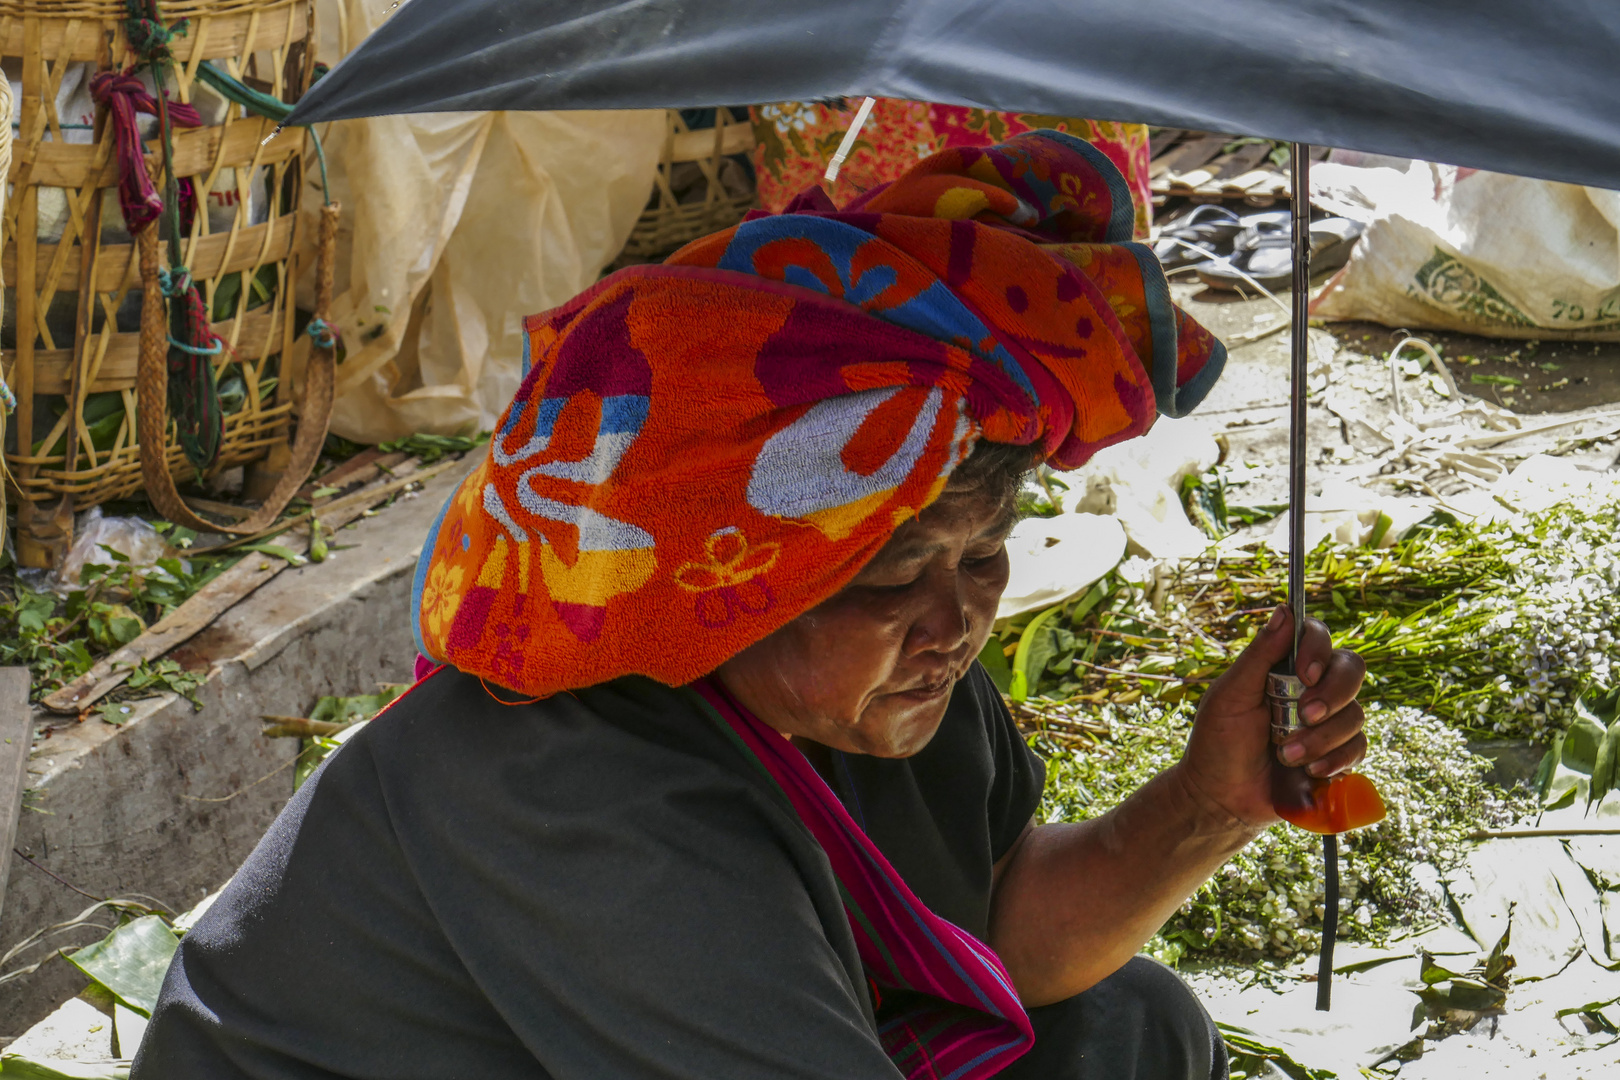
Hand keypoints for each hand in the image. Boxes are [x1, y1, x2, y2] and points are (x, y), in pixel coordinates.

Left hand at [1172, 605, 1367, 828]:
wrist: (1221, 797)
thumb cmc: (1218, 741)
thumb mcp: (1231, 695)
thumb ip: (1260, 654)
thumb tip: (1285, 611)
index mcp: (1284, 666)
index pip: (1319, 637)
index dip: (1319, 650)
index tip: (1305, 675)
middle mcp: (1311, 688)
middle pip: (1351, 669)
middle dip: (1332, 695)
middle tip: (1304, 716)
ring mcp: (1328, 721)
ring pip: (1355, 713)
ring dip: (1322, 737)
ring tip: (1287, 756)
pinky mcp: (1338, 753)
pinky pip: (1359, 747)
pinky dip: (1336, 759)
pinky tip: (1310, 770)